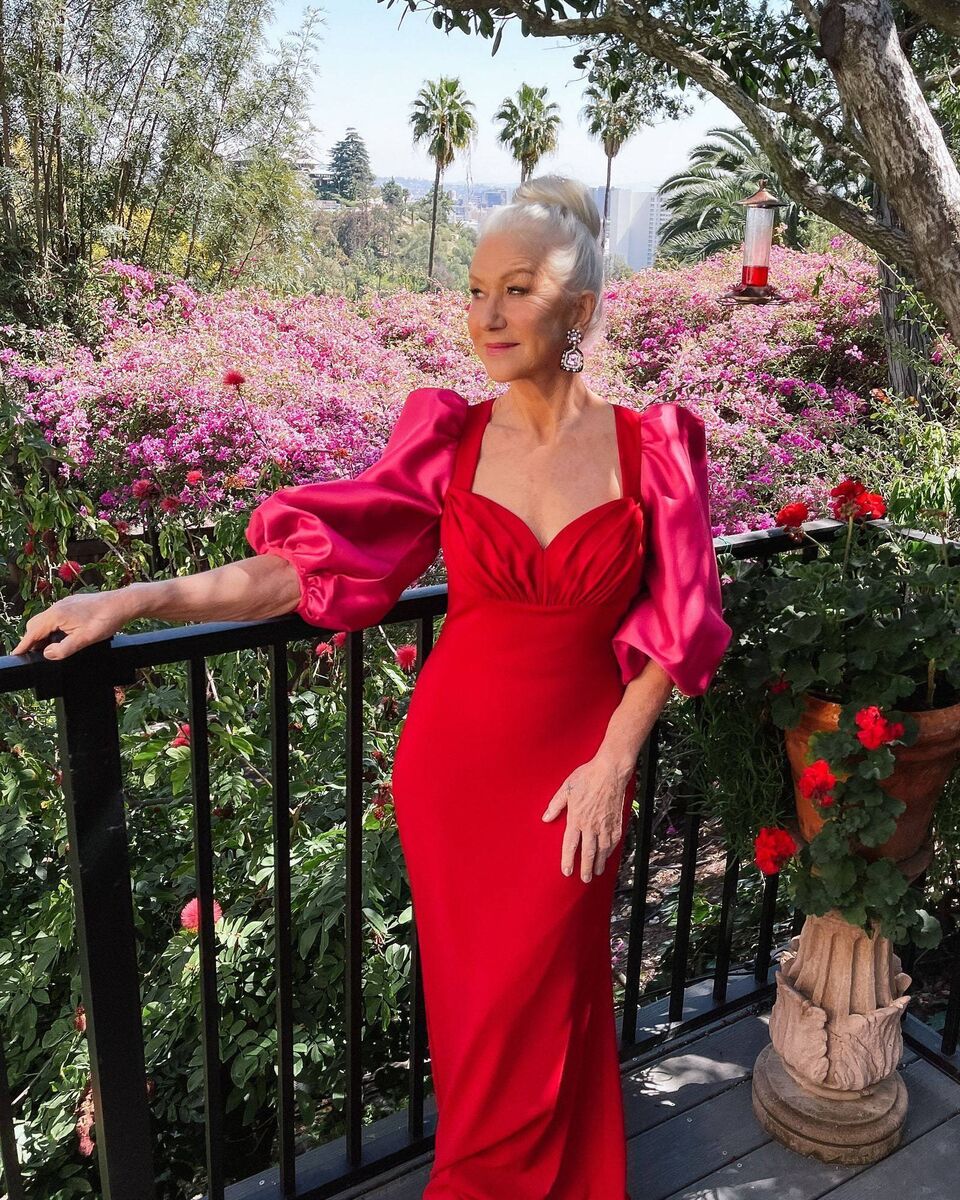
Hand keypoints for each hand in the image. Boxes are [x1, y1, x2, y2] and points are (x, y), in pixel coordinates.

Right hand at [9, 590, 133, 660]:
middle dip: (32, 639)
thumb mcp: (84, 640)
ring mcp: (65, 603)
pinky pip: (55, 615)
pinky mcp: (73, 603)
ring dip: (43, 632)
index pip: (33, 632)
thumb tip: (47, 654)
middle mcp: (58, 607)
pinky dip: (52, 626)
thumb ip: (64, 649)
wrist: (122, 603)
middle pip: (35, 624)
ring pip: (45, 619)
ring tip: (47, 646)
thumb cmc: (106, 619)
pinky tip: (61, 633)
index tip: (17, 654)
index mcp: (57, 615)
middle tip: (33, 653)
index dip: (24, 645)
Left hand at [541, 753, 629, 882]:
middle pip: (588, 852)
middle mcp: (591, 825)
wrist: (610, 771)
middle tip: (584, 879)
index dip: (568, 860)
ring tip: (595, 872)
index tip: (567, 871)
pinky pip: (613, 841)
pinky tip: (607, 856)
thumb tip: (545, 818)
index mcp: (576, 818)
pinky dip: (610, 851)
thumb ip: (555, 805)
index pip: (570, 845)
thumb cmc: (587, 777)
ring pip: (602, 850)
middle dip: (585, 868)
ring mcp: (605, 824)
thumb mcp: (566, 789)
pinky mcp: (616, 822)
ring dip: (598, 863)